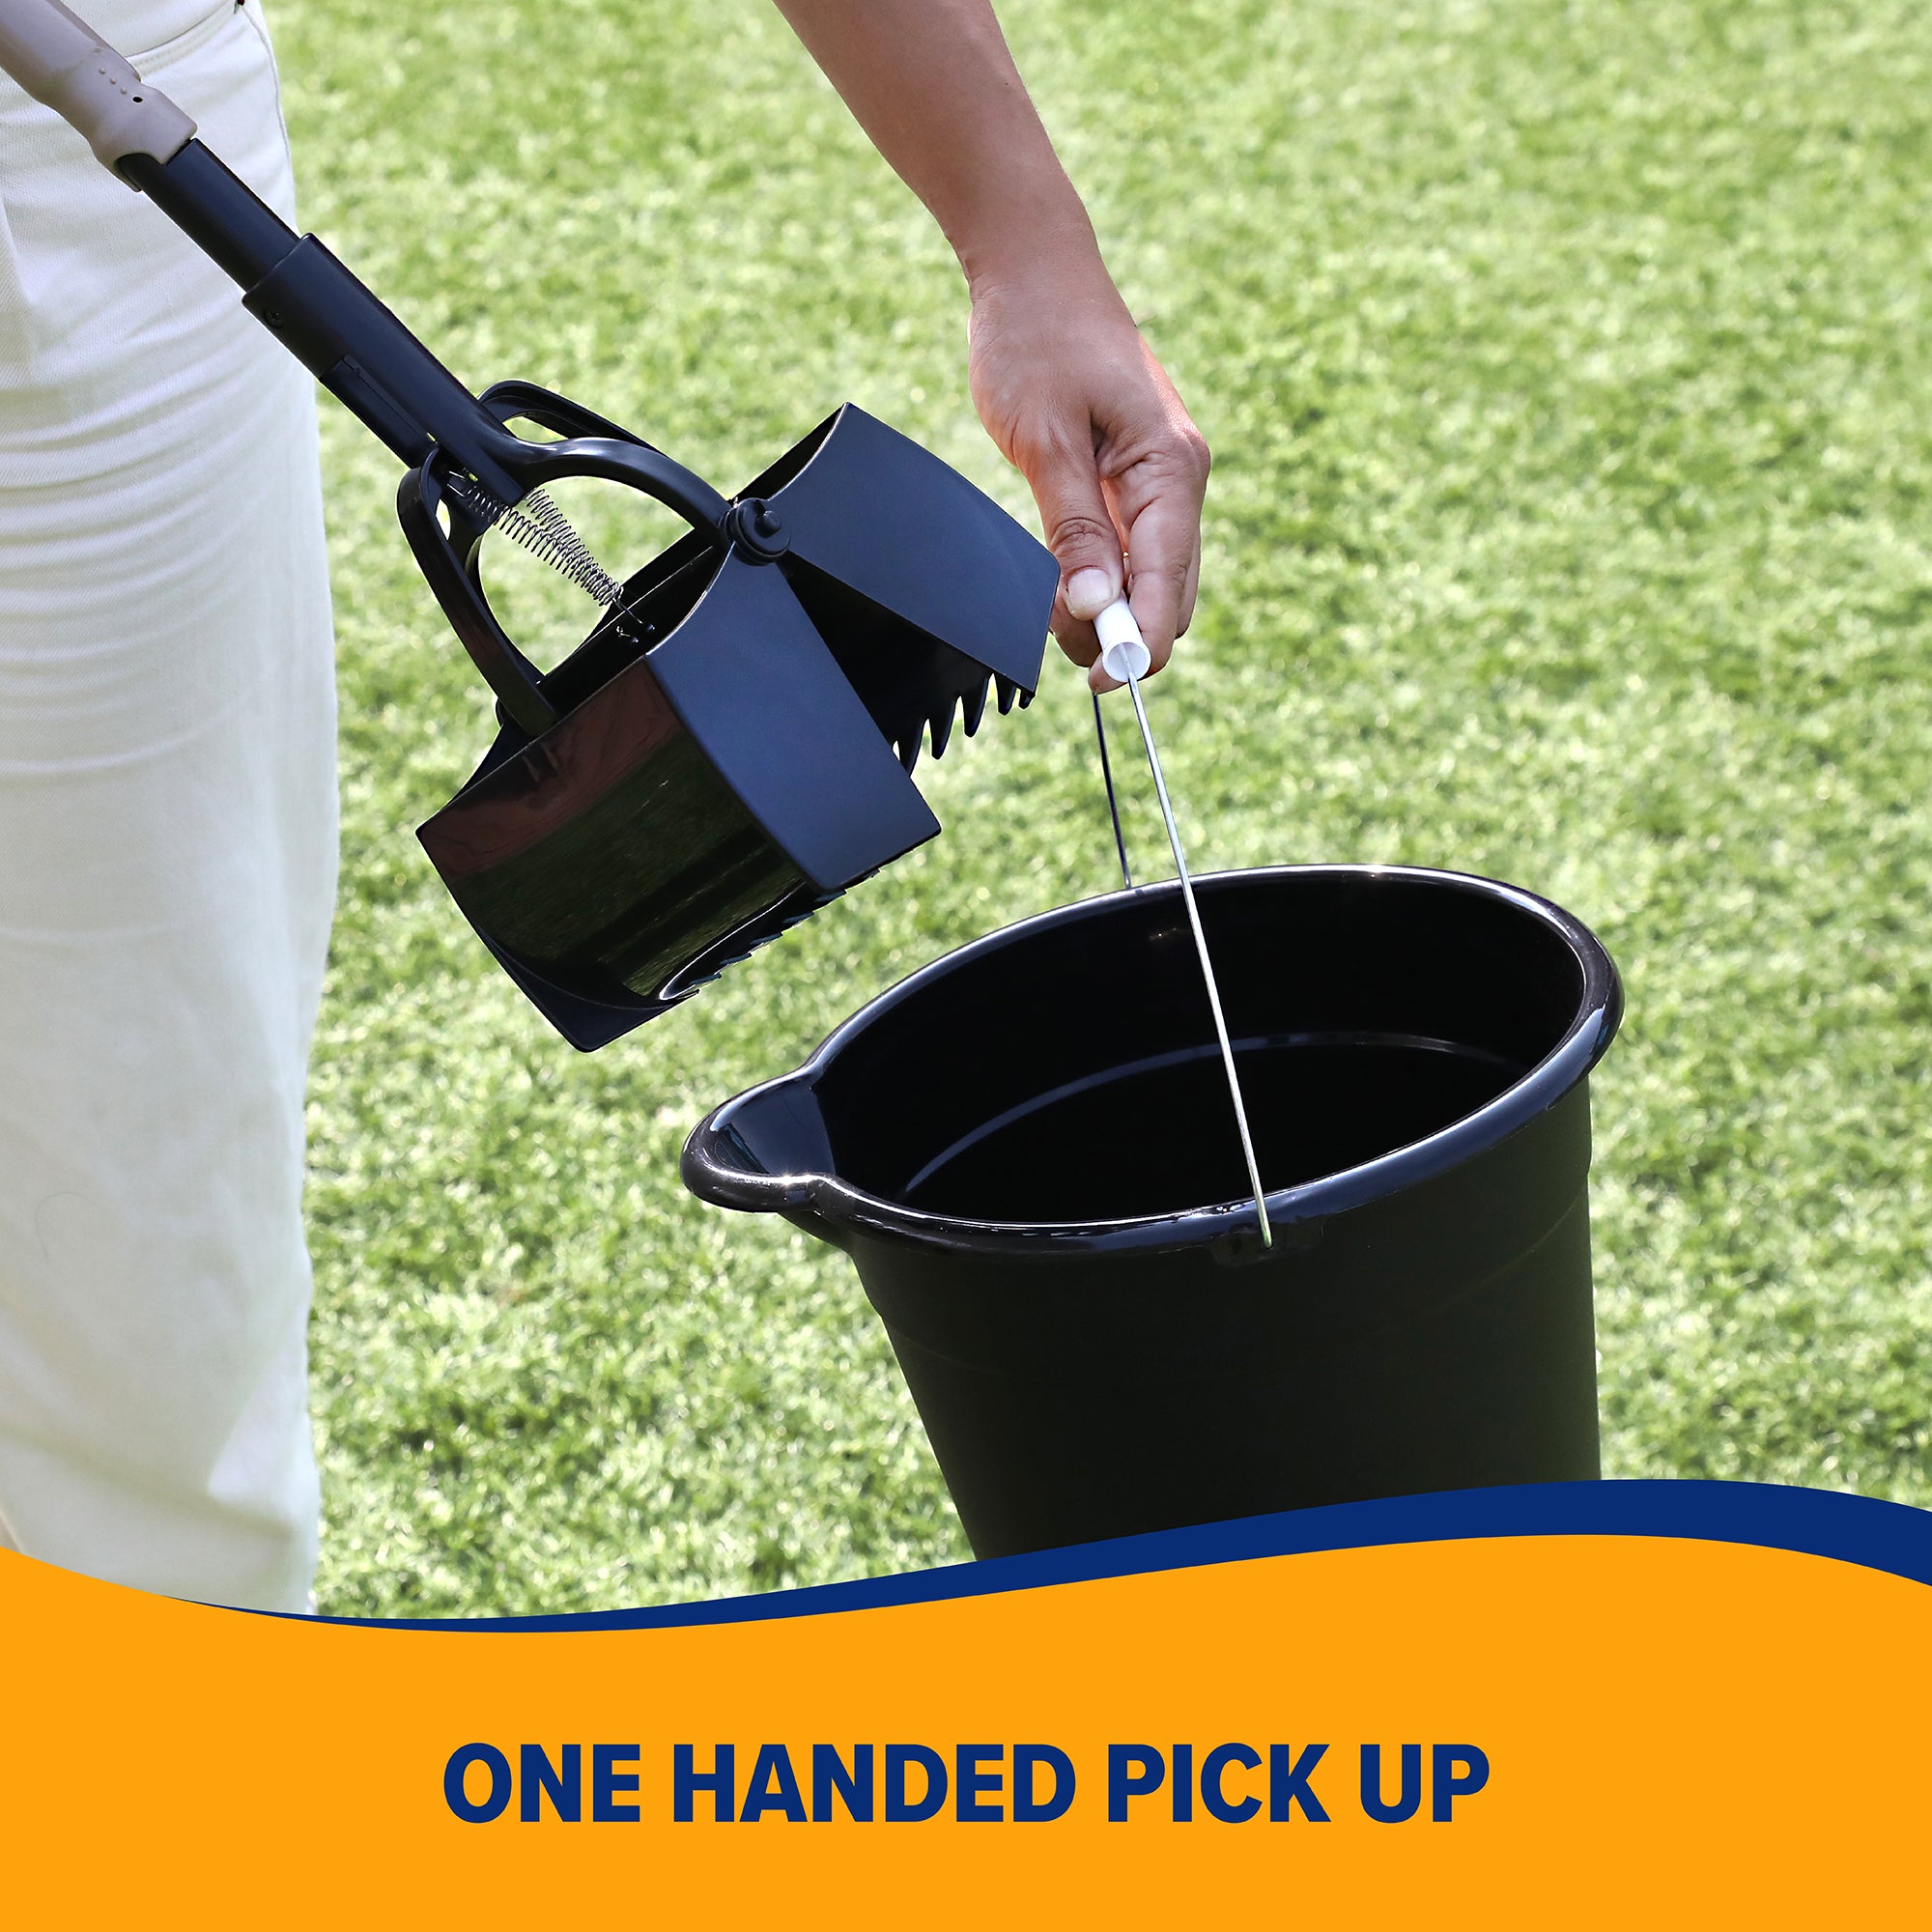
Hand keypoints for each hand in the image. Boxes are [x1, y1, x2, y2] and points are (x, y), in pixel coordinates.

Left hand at [967, 270, 1209, 691]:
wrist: (1036, 268)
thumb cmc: (1036, 339)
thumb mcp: (1044, 440)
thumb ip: (1073, 527)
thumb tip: (1096, 606)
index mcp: (1171, 467)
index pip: (1168, 583)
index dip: (1139, 644)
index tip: (1101, 684)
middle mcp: (1181, 476)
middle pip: (1171, 590)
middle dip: (1123, 634)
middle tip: (1062, 656)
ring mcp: (1163, 476)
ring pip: (1152, 574)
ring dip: (1110, 608)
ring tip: (1050, 613)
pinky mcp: (1137, 474)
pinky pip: (1133, 546)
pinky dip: (1103, 575)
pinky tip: (1064, 584)